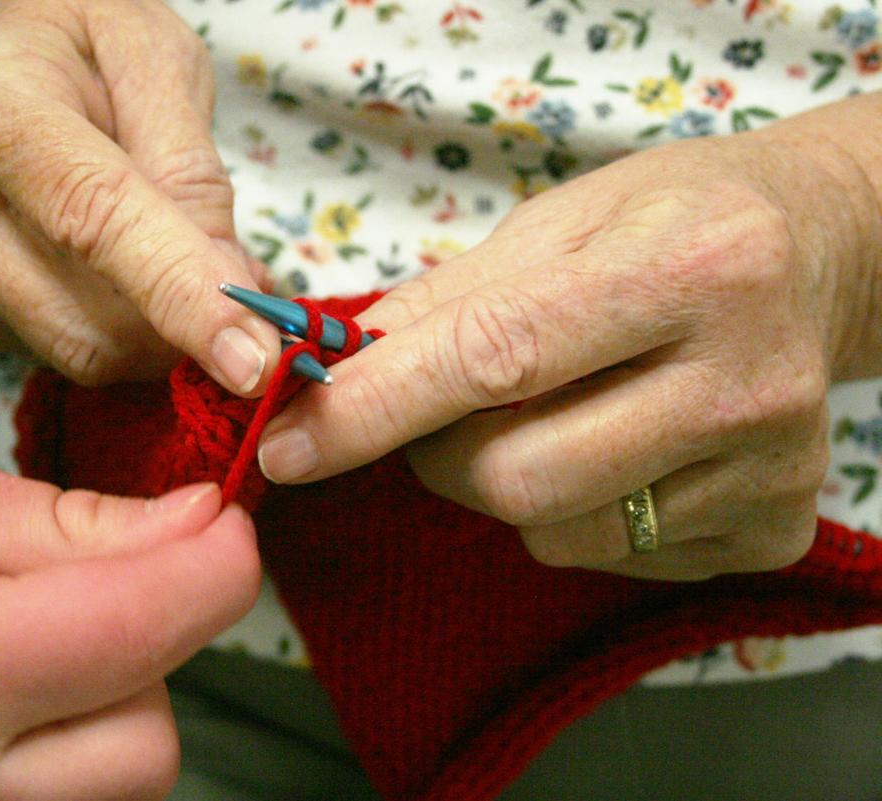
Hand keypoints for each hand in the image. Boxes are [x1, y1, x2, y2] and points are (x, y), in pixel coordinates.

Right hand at [0, 0, 277, 393]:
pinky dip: (120, 331)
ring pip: (82, 352)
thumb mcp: (157, 62)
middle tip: (238, 287)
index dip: (178, 293)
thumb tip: (231, 290)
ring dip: (157, 332)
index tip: (251, 359)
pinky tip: (120, 272)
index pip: (92, 218)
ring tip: (177, 258)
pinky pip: (63, 354)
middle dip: (184, 327)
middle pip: (87, 320)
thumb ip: (194, 170)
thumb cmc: (85, 49)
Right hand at [0, 446, 258, 799]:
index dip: (217, 565)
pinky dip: (78, 753)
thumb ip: (77, 525)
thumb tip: (203, 527)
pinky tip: (18, 701)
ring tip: (26, 643)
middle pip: (152, 738)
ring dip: (118, 704)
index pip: (142, 633)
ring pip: (125, 787)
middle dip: (152, 646)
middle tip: (80, 582)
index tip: (225, 518)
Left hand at [257, 121, 880, 580]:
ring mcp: (771, 466)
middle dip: (437, 458)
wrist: (817, 255)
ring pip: (558, 533)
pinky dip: (574, 514)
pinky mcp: (777, 529)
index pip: (493, 357)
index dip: (373, 410)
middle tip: (441, 415)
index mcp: (687, 270)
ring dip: (506, 486)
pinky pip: (614, 558)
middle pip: (518, 477)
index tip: (289, 445)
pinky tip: (614, 448)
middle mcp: (744, 378)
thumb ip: (444, 300)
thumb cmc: (671, 224)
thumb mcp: (559, 221)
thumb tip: (333, 368)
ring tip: (549, 415)